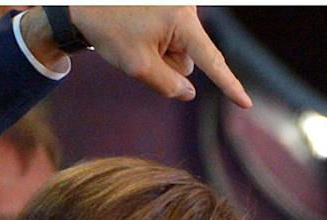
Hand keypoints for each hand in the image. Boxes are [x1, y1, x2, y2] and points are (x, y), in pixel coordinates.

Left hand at [66, 7, 251, 104]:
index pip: (211, 61)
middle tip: (137, 49)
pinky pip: (172, 34)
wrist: (82, 4)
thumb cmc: (109, 30)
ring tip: (134, 36)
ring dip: (161, 51)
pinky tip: (137, 31)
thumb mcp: (139, 67)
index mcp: (181, 20)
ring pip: (180, 48)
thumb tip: (189, 92)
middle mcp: (185, 8)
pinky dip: (157, 40)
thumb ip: (169, 86)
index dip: (229, 85)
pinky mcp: (169, 5)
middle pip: (189, 57)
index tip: (245, 103)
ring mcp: (177, 5)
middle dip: (169, 62)